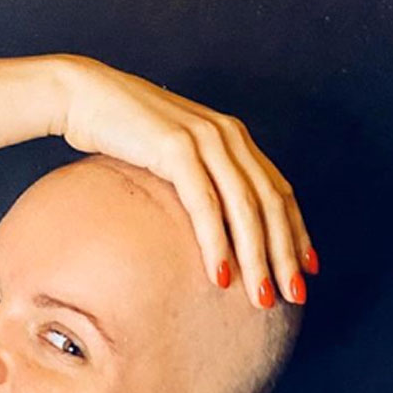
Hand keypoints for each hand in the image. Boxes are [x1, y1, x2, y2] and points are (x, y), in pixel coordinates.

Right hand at [51, 54, 315, 308]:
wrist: (83, 94)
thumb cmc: (120, 132)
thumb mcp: (169, 155)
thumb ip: (196, 178)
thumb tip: (207, 223)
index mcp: (231, 137)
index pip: (278, 190)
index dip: (297, 231)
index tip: (308, 269)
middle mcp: (227, 135)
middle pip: (271, 202)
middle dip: (285, 254)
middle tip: (294, 295)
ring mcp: (204, 139)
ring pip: (245, 207)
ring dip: (257, 258)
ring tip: (262, 297)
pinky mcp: (176, 148)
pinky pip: (205, 204)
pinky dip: (217, 243)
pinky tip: (221, 275)